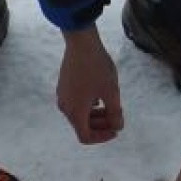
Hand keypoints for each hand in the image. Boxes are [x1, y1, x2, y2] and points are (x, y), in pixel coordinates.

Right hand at [57, 27, 124, 143]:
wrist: (81, 42)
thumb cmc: (97, 68)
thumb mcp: (112, 92)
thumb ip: (115, 114)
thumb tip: (117, 127)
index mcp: (75, 112)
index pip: (85, 137)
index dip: (102, 137)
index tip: (115, 129)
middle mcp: (65, 107)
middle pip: (82, 125)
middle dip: (101, 125)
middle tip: (117, 115)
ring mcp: (62, 95)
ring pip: (79, 113)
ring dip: (96, 114)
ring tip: (111, 104)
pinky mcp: (63, 86)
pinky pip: (76, 103)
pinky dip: (89, 104)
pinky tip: (100, 93)